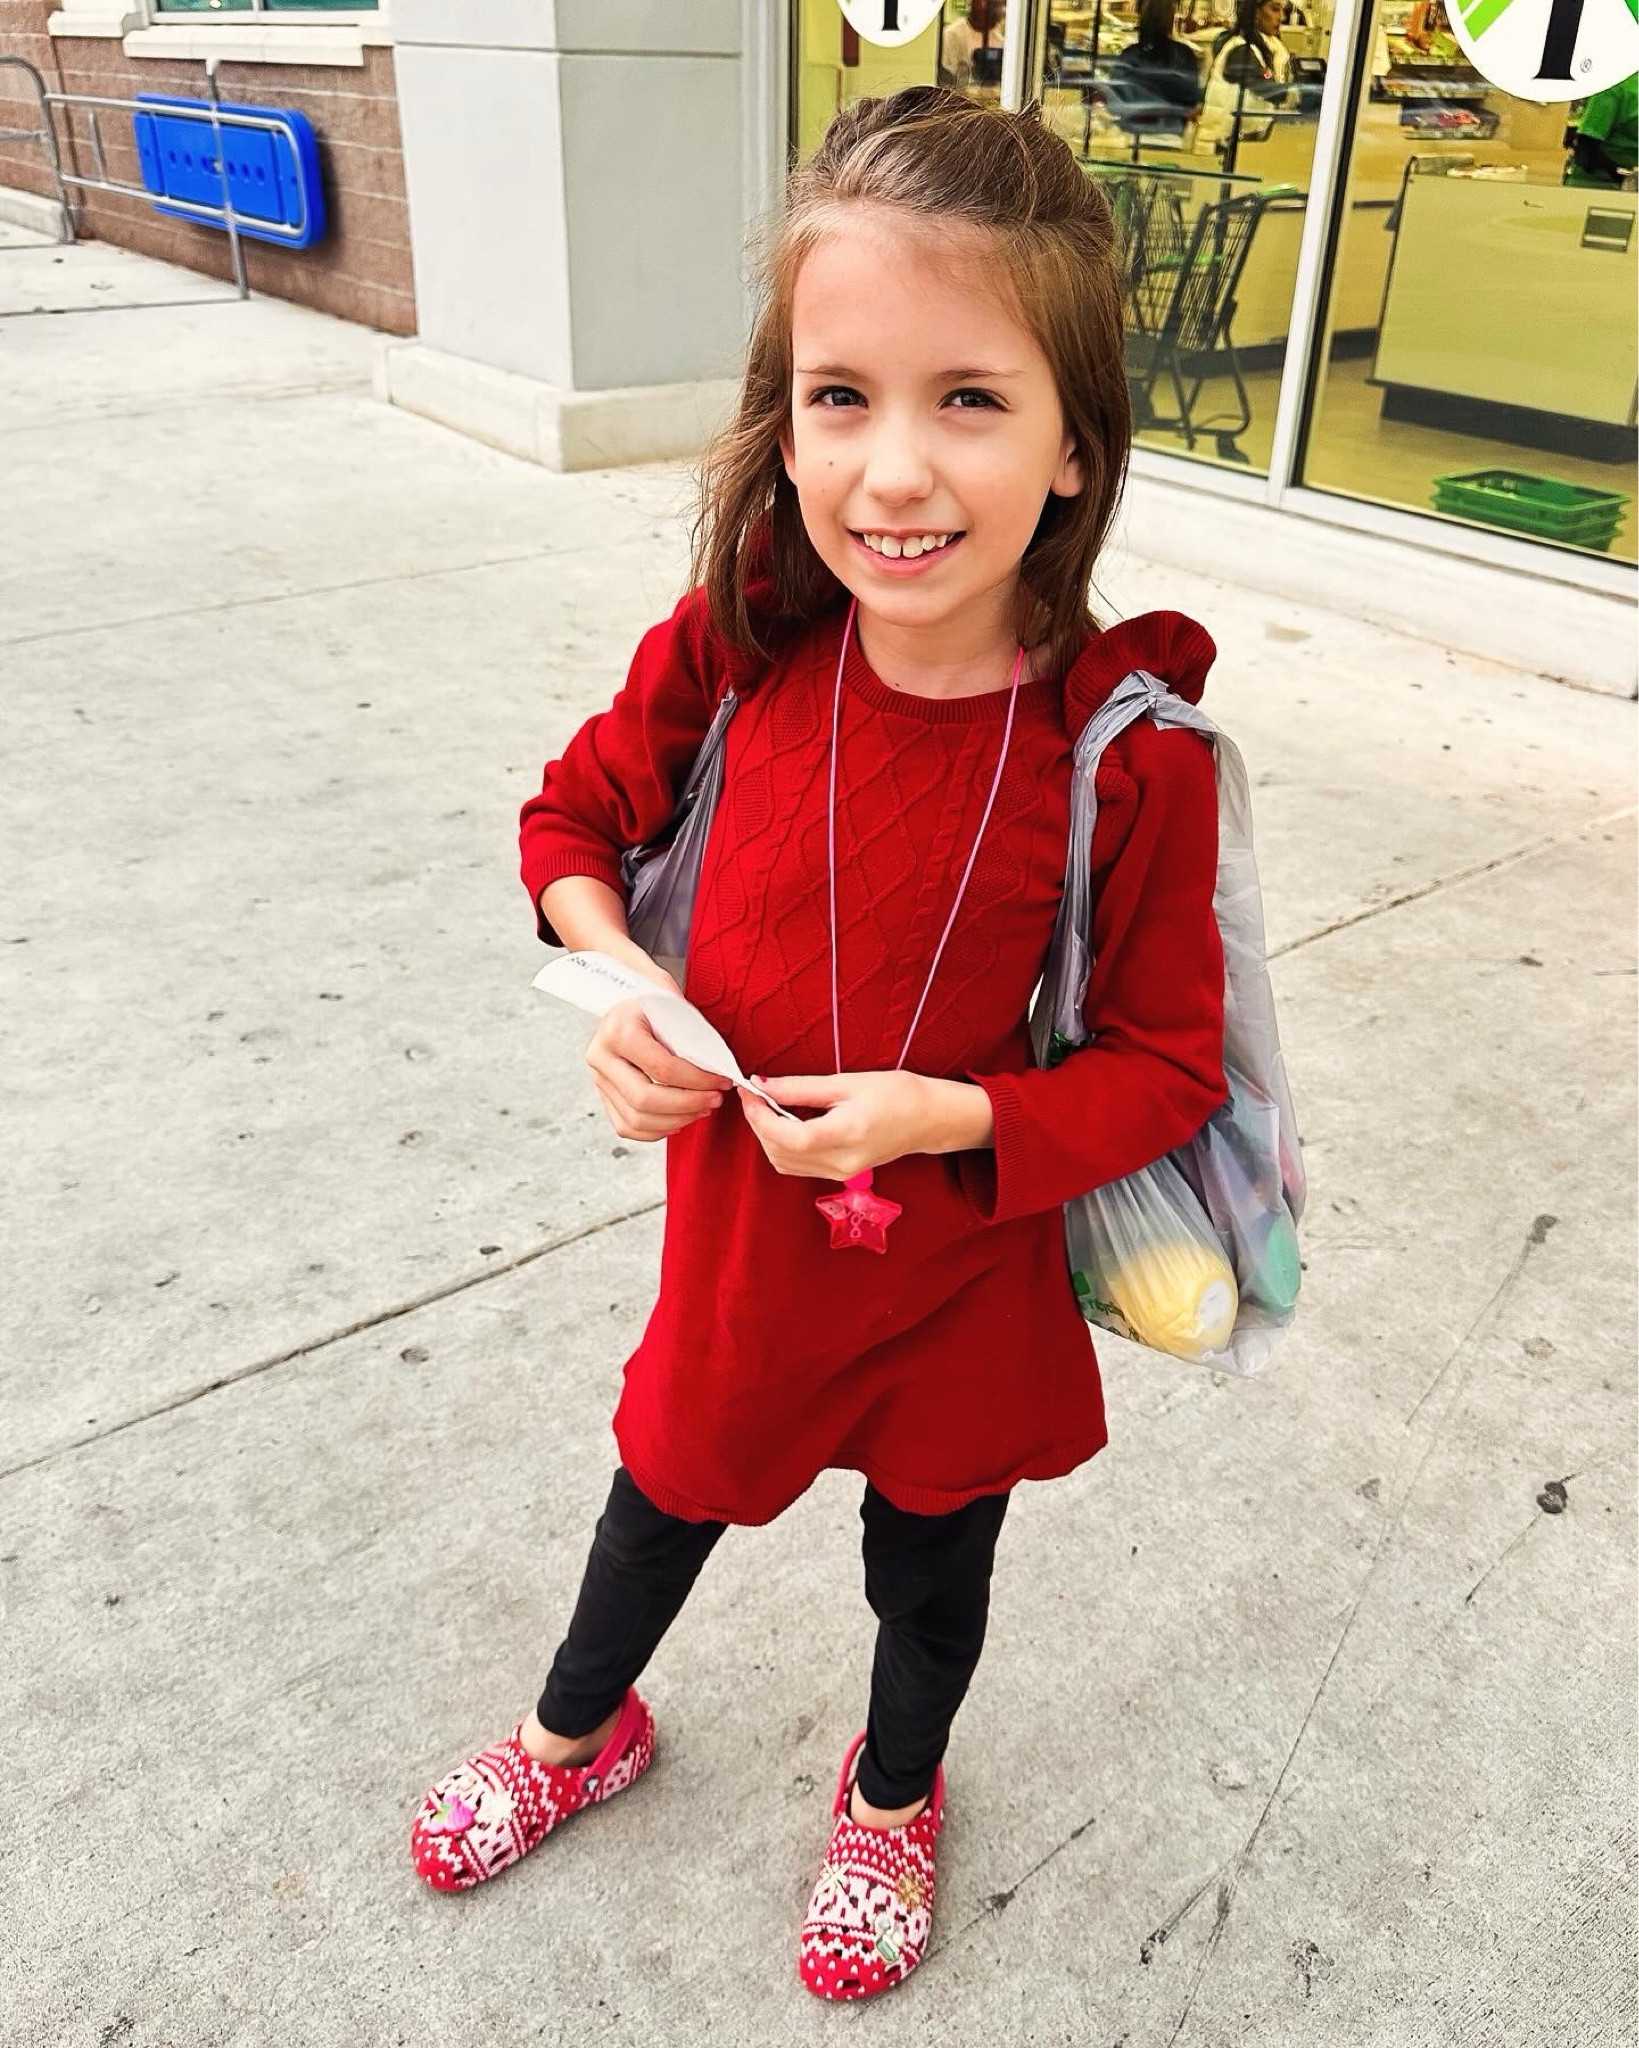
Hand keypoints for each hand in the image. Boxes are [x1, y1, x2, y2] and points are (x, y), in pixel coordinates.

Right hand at [587, 989, 731, 1142]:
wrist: (625, 994)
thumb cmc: (652, 1000)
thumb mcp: (673, 1006)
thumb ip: (691, 1038)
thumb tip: (717, 1070)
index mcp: (618, 1031)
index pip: (662, 1069)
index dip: (698, 1081)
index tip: (721, 1081)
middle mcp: (601, 1057)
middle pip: (645, 1100)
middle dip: (688, 1105)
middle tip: (715, 1099)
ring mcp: (599, 1078)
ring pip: (635, 1118)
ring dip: (675, 1120)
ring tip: (701, 1110)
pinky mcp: (603, 1093)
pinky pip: (626, 1126)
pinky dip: (655, 1130)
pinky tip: (678, 1120)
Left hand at [735, 1070, 937, 1180]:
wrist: (930, 1119)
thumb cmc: (898, 1094)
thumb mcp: (848, 1082)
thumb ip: (800, 1087)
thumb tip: (763, 1085)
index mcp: (846, 1135)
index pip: (787, 1136)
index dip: (760, 1116)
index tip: (750, 1091)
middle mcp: (841, 1163)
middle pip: (780, 1153)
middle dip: (759, 1123)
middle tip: (756, 1093)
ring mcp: (841, 1174)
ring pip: (784, 1163)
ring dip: (768, 1136)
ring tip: (769, 1105)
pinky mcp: (841, 1174)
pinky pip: (798, 1166)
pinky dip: (783, 1145)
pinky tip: (787, 1122)